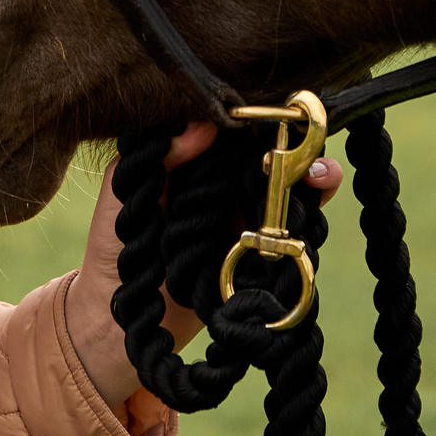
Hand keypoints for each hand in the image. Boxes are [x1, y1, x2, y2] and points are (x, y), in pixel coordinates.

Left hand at [63, 121, 344, 403]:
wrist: (119, 319)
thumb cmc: (114, 248)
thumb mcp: (124, 189)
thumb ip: (159, 154)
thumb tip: (206, 124)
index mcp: (196, 169)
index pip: (237, 138)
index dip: (262, 124)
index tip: (281, 116)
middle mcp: (225, 193)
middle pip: (272, 162)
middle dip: (299, 150)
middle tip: (311, 148)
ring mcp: (246, 226)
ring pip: (289, 195)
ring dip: (312, 179)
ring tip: (321, 174)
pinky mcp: (257, 261)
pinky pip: (291, 237)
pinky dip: (310, 218)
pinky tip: (319, 199)